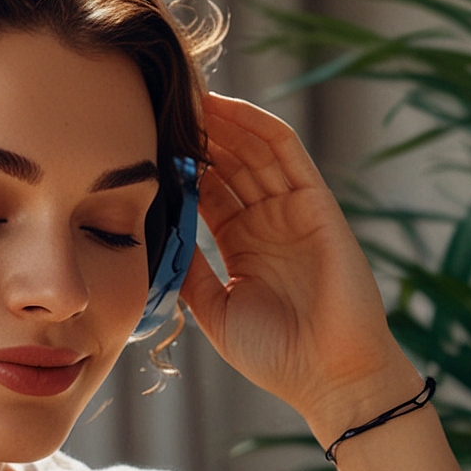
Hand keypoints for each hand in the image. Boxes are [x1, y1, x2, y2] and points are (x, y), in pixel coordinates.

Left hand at [179, 94, 418, 436]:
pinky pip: (286, 152)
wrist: (329, 377)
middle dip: (195, 131)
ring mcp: (293, 209)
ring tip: (183, 93)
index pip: (206, 189)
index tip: (140, 140)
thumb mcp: (215, 310)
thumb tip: (153, 239)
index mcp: (243, 244)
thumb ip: (189, 272)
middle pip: (227, 161)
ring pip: (251, 148)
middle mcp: (268, 220)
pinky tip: (225, 106)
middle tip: (156, 101)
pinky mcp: (317, 203)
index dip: (177, 164)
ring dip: (220, 120)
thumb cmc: (277, 355)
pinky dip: (256, 124)